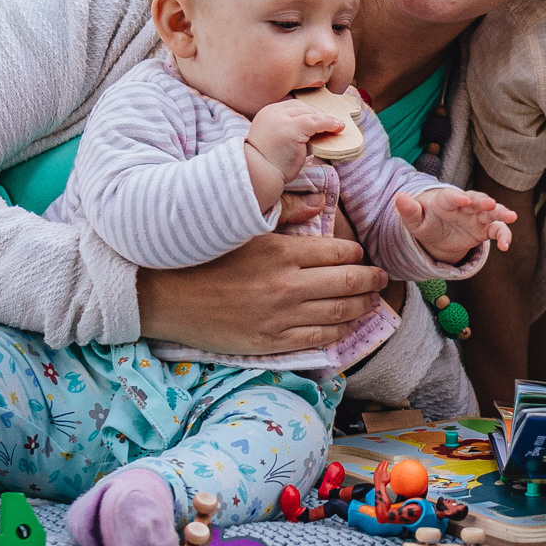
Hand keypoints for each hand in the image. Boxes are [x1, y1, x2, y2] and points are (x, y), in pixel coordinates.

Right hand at [135, 231, 388, 356]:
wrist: (164, 295)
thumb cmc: (202, 256)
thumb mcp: (243, 225)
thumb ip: (285, 210)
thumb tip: (321, 202)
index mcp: (281, 251)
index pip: (339, 252)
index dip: (357, 254)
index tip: (362, 255)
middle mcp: (286, 285)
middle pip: (348, 283)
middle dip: (371, 281)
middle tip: (380, 279)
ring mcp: (280, 317)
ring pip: (339, 314)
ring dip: (361, 307)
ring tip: (370, 302)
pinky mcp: (270, 342)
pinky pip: (318, 340)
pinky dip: (339, 333)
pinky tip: (345, 327)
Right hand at [245, 100, 349, 190]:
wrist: (257, 174)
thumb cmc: (266, 164)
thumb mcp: (276, 142)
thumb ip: (289, 133)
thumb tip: (312, 134)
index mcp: (267, 114)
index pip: (292, 107)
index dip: (308, 112)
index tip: (320, 120)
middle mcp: (273, 112)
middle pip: (302, 107)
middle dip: (318, 115)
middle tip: (331, 124)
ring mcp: (282, 119)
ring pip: (310, 113)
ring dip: (326, 119)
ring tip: (337, 127)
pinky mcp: (292, 128)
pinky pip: (316, 122)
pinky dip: (329, 124)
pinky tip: (338, 128)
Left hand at [395, 187, 516, 262]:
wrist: (437, 229)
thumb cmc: (425, 220)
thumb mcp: (414, 220)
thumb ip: (408, 210)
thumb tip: (399, 198)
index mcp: (446, 201)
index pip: (451, 197)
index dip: (457, 197)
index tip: (463, 199)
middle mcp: (465, 205)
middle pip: (476, 200)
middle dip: (484, 202)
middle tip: (491, 204)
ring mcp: (477, 216)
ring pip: (492, 212)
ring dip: (501, 213)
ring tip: (511, 217)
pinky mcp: (484, 228)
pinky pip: (497, 230)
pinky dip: (503, 235)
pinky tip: (506, 246)